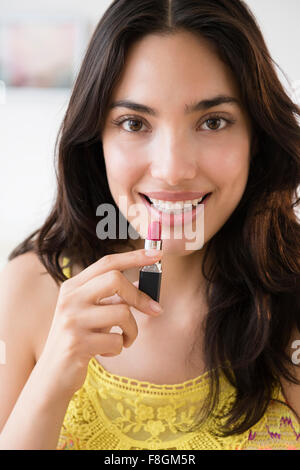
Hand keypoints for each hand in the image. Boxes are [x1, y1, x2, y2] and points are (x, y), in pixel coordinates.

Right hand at [36, 249, 162, 397]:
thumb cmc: (78, 340)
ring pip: (122, 313)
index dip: (134, 257)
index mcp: (73, 286)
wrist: (52, 376)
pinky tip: (107, 351)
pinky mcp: (77, 343)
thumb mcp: (91, 313)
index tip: (157, 255)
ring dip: (132, 331)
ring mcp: (72, 320)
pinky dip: (119, 347)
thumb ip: (112, 297)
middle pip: (115, 279)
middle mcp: (70, 299)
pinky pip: (116, 340)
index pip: (107, 263)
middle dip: (140, 297)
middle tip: (154, 310)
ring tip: (124, 340)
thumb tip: (143, 283)